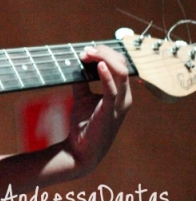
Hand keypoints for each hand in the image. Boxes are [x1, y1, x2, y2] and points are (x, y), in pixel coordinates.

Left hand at [64, 45, 131, 175]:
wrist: (80, 149)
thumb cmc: (84, 124)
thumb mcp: (82, 96)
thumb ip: (82, 80)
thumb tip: (75, 62)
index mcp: (121, 93)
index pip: (120, 64)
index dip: (104, 53)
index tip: (85, 50)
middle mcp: (125, 97)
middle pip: (122, 64)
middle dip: (104, 52)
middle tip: (85, 51)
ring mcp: (119, 104)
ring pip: (120, 73)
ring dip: (103, 59)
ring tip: (88, 54)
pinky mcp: (110, 111)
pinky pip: (113, 90)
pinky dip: (106, 75)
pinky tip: (98, 65)